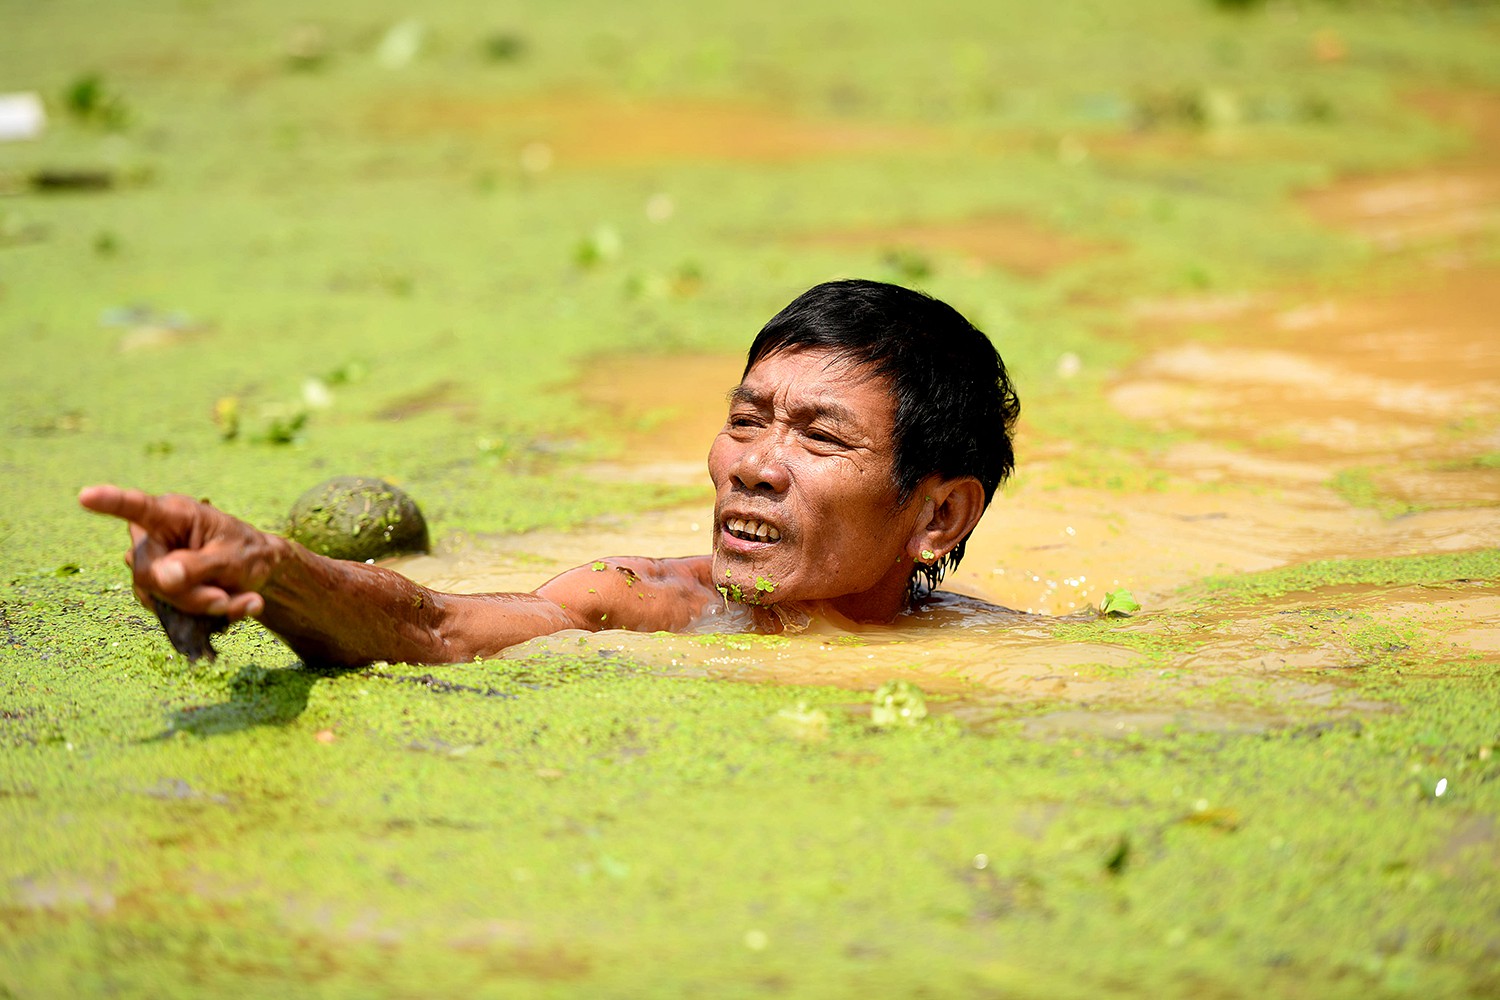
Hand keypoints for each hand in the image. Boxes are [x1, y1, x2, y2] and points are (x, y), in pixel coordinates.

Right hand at [78, 485, 282, 620]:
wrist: (260, 571)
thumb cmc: (247, 552)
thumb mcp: (233, 559)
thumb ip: (198, 566)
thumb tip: (158, 577)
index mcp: (173, 514)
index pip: (138, 508)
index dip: (111, 502)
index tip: (86, 495)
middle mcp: (154, 535)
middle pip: (149, 574)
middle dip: (188, 594)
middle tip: (222, 597)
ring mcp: (152, 562)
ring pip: (156, 596)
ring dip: (197, 606)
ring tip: (231, 599)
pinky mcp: (156, 587)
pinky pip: (166, 610)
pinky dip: (199, 615)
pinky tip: (229, 605)